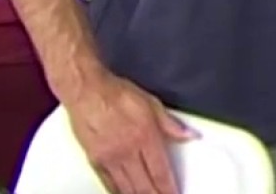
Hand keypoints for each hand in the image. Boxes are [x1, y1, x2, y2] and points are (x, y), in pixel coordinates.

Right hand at [62, 71, 195, 193]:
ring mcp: (109, 159)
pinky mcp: (94, 161)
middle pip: (144, 185)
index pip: (160, 171)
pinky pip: (108, 183)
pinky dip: (119, 193)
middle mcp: (127, 152)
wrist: (86, 92)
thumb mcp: (152, 103)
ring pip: (126, 188)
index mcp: (145, 138)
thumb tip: (189, 135)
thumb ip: (171, 124)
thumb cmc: (117, 94)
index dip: (169, 188)